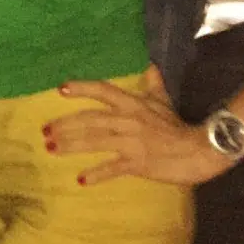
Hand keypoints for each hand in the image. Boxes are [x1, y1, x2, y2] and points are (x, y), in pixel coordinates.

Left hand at [44, 68, 228, 186]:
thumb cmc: (178, 126)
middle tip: (44, 130)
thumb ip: (153, 83)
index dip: (81, 89)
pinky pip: (112, 168)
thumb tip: (151, 63)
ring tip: (51, 148)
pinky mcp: (137, 163)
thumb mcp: (163, 100)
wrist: (199, 150)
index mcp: (132, 104)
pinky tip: (80, 180)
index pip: (102, 91)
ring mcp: (131, 142)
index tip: (60, 90)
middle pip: (90, 119)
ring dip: (70, 145)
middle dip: (65, 124)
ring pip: (94, 141)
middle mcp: (127, 120)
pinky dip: (95, 175)